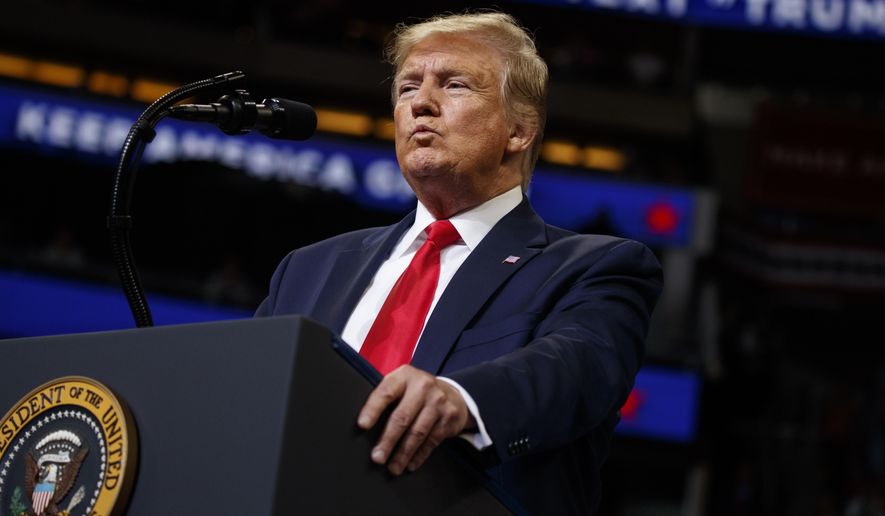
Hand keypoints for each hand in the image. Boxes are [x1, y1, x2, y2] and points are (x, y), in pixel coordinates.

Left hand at [357, 365, 473, 475]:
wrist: (452, 394)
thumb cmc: (416, 393)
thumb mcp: (402, 386)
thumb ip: (386, 398)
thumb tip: (363, 426)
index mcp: (404, 376)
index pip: (386, 392)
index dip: (373, 409)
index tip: (362, 425)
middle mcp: (423, 386)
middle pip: (402, 417)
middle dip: (388, 440)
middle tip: (377, 457)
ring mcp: (438, 401)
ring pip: (417, 433)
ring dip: (403, 454)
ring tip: (393, 467)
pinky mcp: (449, 417)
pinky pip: (431, 441)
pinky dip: (419, 455)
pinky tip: (410, 464)